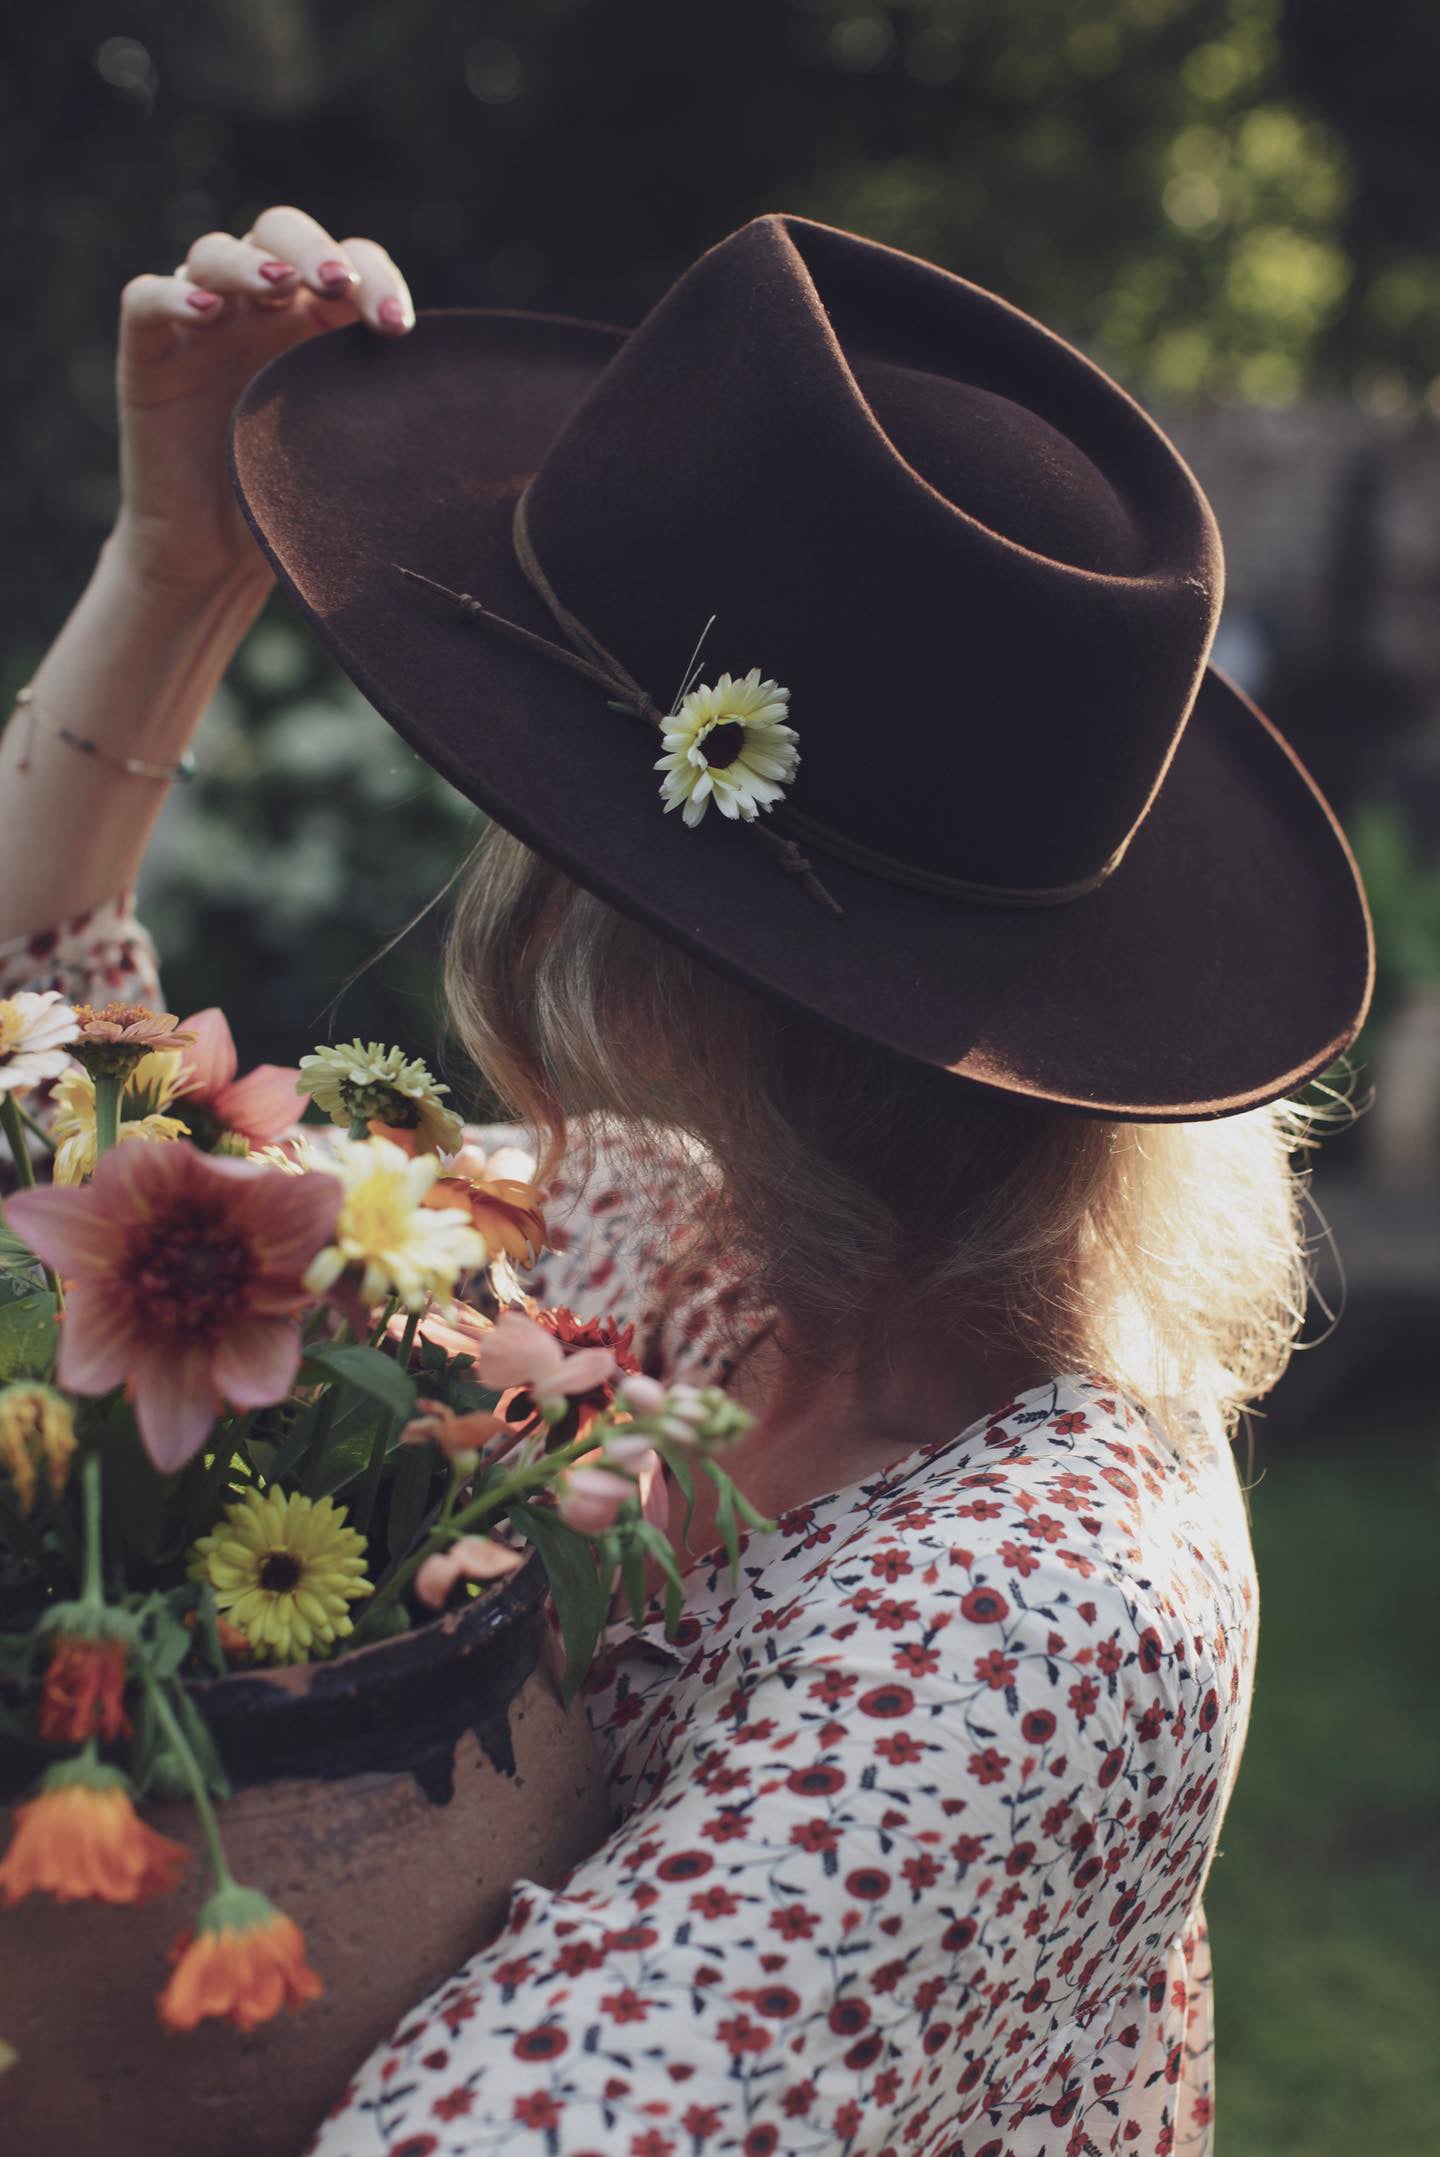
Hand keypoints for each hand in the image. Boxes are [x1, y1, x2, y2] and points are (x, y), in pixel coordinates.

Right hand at [112, 204, 414, 591]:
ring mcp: (200, 322)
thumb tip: (461, 408)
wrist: (214, 557)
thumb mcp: (352, 457)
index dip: (375, 279)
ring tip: (279, 287)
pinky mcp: (148, 350)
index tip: (397, 330)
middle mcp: (257, 307)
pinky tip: (203, 310)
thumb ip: (387, 415)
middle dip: (314, 251)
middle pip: (281, 233)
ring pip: (214, 252)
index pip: (350, 264)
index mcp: (315, 321)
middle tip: (338, 286)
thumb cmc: (289, 506)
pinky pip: (146, 298)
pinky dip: (172, 293)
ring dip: (248, 262)